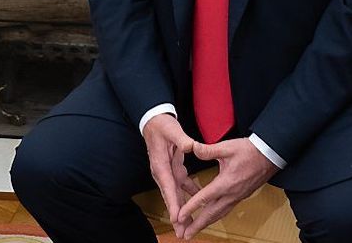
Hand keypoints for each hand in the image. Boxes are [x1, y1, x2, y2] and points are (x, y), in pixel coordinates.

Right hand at [142, 114, 199, 228]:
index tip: (176, 218)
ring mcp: (167, 172)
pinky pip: (181, 185)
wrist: (154, 121)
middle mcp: (162, 171)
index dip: (172, 203)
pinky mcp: (173, 169)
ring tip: (188, 225)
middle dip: (176, 215)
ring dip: (182, 209)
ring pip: (175, 194)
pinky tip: (198, 202)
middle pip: (170, 196)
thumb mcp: (172, 129)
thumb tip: (191, 146)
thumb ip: (181, 139)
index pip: (168, 186)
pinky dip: (189, 194)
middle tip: (181, 232)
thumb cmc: (161, 125)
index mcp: (160, 164)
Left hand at [175, 138, 277, 239]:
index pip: (205, 198)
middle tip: (185, 235)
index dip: (191, 208)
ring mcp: (237, 196)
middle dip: (197, 225)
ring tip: (194, 231)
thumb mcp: (227, 148)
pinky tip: (210, 218)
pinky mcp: (240, 196)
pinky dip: (215, 217)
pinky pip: (225, 210)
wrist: (270, 156)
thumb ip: (208, 151)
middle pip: (212, 214)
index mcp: (226, 183)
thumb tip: (191, 148)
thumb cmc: (250, 152)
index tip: (180, 216)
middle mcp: (232, 194)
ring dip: (206, 224)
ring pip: (219, 214)